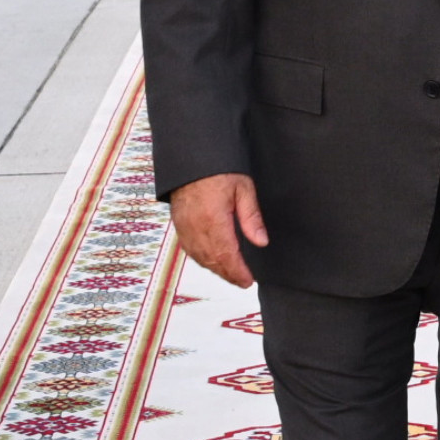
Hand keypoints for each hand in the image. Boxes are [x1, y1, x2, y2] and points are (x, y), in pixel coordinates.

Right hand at [170, 173, 269, 287]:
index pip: (227, 255)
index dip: (238, 272)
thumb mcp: (243, 188)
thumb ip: (251, 217)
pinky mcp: (178, 224)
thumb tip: (261, 241)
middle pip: (213, 260)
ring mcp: (185, 227)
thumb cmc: (217, 169)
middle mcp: (196, 227)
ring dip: (215, 269)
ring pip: (200, 257)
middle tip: (242, 281)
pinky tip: (211, 260)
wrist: (190, 158)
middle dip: (228, 274)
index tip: (248, 281)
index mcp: (214, 219)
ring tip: (230, 274)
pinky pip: (189, 249)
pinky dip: (201, 259)